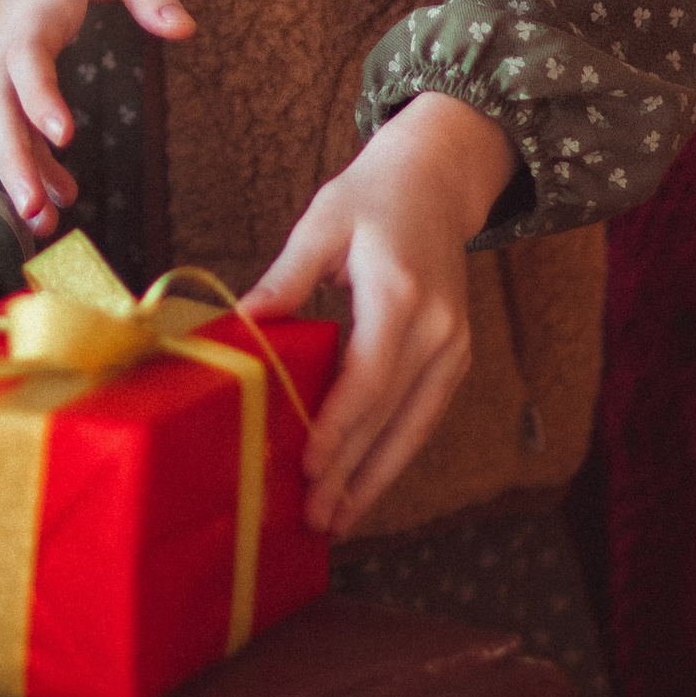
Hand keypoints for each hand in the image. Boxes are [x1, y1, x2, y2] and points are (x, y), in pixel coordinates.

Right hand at [0, 0, 192, 237]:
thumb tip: (185, 31)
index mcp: (31, 6)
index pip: (26, 58)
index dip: (39, 97)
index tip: (62, 134)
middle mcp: (0, 45)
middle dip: (14, 162)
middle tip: (37, 210)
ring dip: (16, 178)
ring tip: (44, 227)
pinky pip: (5, 128)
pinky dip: (26, 165)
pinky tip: (56, 199)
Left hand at [243, 94, 519, 534]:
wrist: (438, 177)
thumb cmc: (373, 194)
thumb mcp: (321, 222)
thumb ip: (284, 279)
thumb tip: (240, 325)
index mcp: (401, 294)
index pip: (369, 378)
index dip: (340, 429)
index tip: (310, 469)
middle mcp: (438, 328)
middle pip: (393, 415)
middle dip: (354, 472)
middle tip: (317, 518)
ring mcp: (454, 345)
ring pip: (416, 426)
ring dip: (379, 477)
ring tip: (341, 519)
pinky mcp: (456, 355)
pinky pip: (424, 414)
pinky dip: (397, 452)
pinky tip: (368, 482)